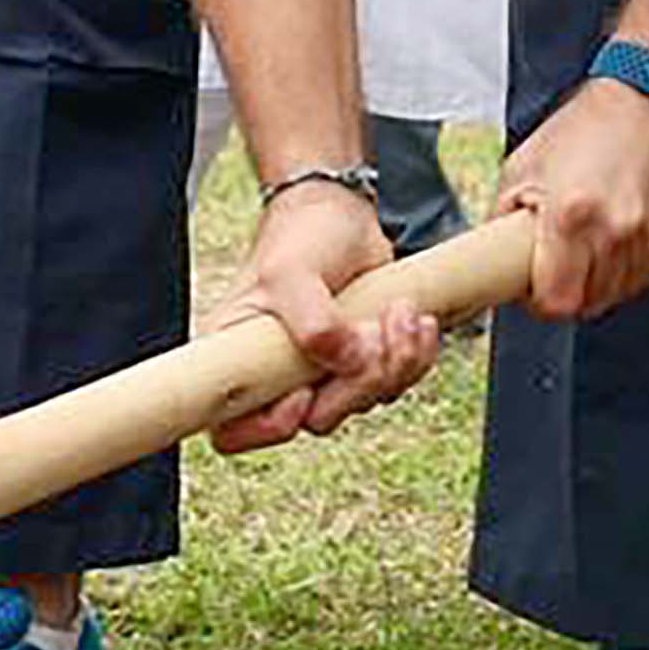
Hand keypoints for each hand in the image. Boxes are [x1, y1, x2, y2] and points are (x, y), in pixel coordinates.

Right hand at [208, 179, 440, 450]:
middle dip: (357, 380)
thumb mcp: (292, 272)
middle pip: (318, 420)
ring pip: (362, 403)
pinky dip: (414, 357)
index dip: (269, 429)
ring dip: (394, 361)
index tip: (301, 392)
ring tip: (398, 311)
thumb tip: (348, 363)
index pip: (233, 431)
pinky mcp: (361, 364)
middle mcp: (277, 376)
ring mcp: (322, 374)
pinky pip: (393, 384)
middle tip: (371, 328)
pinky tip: (415, 320)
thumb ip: (313, 322)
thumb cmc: (300, 238)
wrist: (341, 217)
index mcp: (238, 361)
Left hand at [503, 78, 648, 318]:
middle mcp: (619, 230)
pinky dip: (635, 262)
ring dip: (605, 275)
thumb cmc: (589, 125)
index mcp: (572, 214)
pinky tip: (628, 226)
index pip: (556, 303)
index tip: (539, 287)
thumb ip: (504, 221)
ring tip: (600, 231)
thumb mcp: (524, 165)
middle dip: (572, 285)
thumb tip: (492, 261)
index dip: (542, 301)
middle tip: (567, 254)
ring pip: (620, 292)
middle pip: (588, 303)